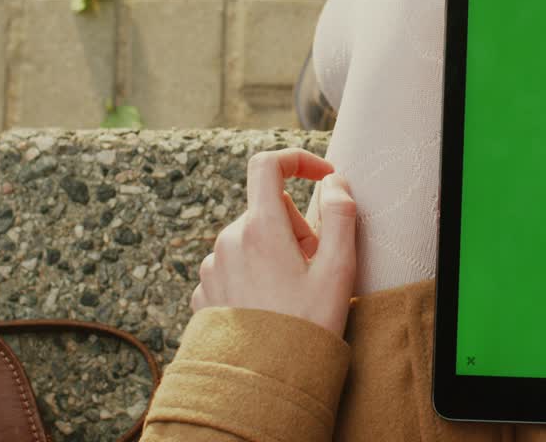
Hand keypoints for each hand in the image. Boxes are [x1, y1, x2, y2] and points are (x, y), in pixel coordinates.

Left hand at [191, 148, 357, 336]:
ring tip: (291, 293)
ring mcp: (211, 268)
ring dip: (273, 252)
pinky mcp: (204, 292)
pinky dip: (253, 274)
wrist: (264, 384)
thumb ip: (341, 215)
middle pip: (267, 210)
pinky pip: (232, 266)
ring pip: (249, 239)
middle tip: (315, 266)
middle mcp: (227, 241)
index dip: (298, 161)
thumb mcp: (338, 270)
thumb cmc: (306, 327)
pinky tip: (268, 306)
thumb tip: (334, 181)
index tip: (324, 177)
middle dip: (296, 227)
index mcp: (259, 228)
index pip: (268, 165)